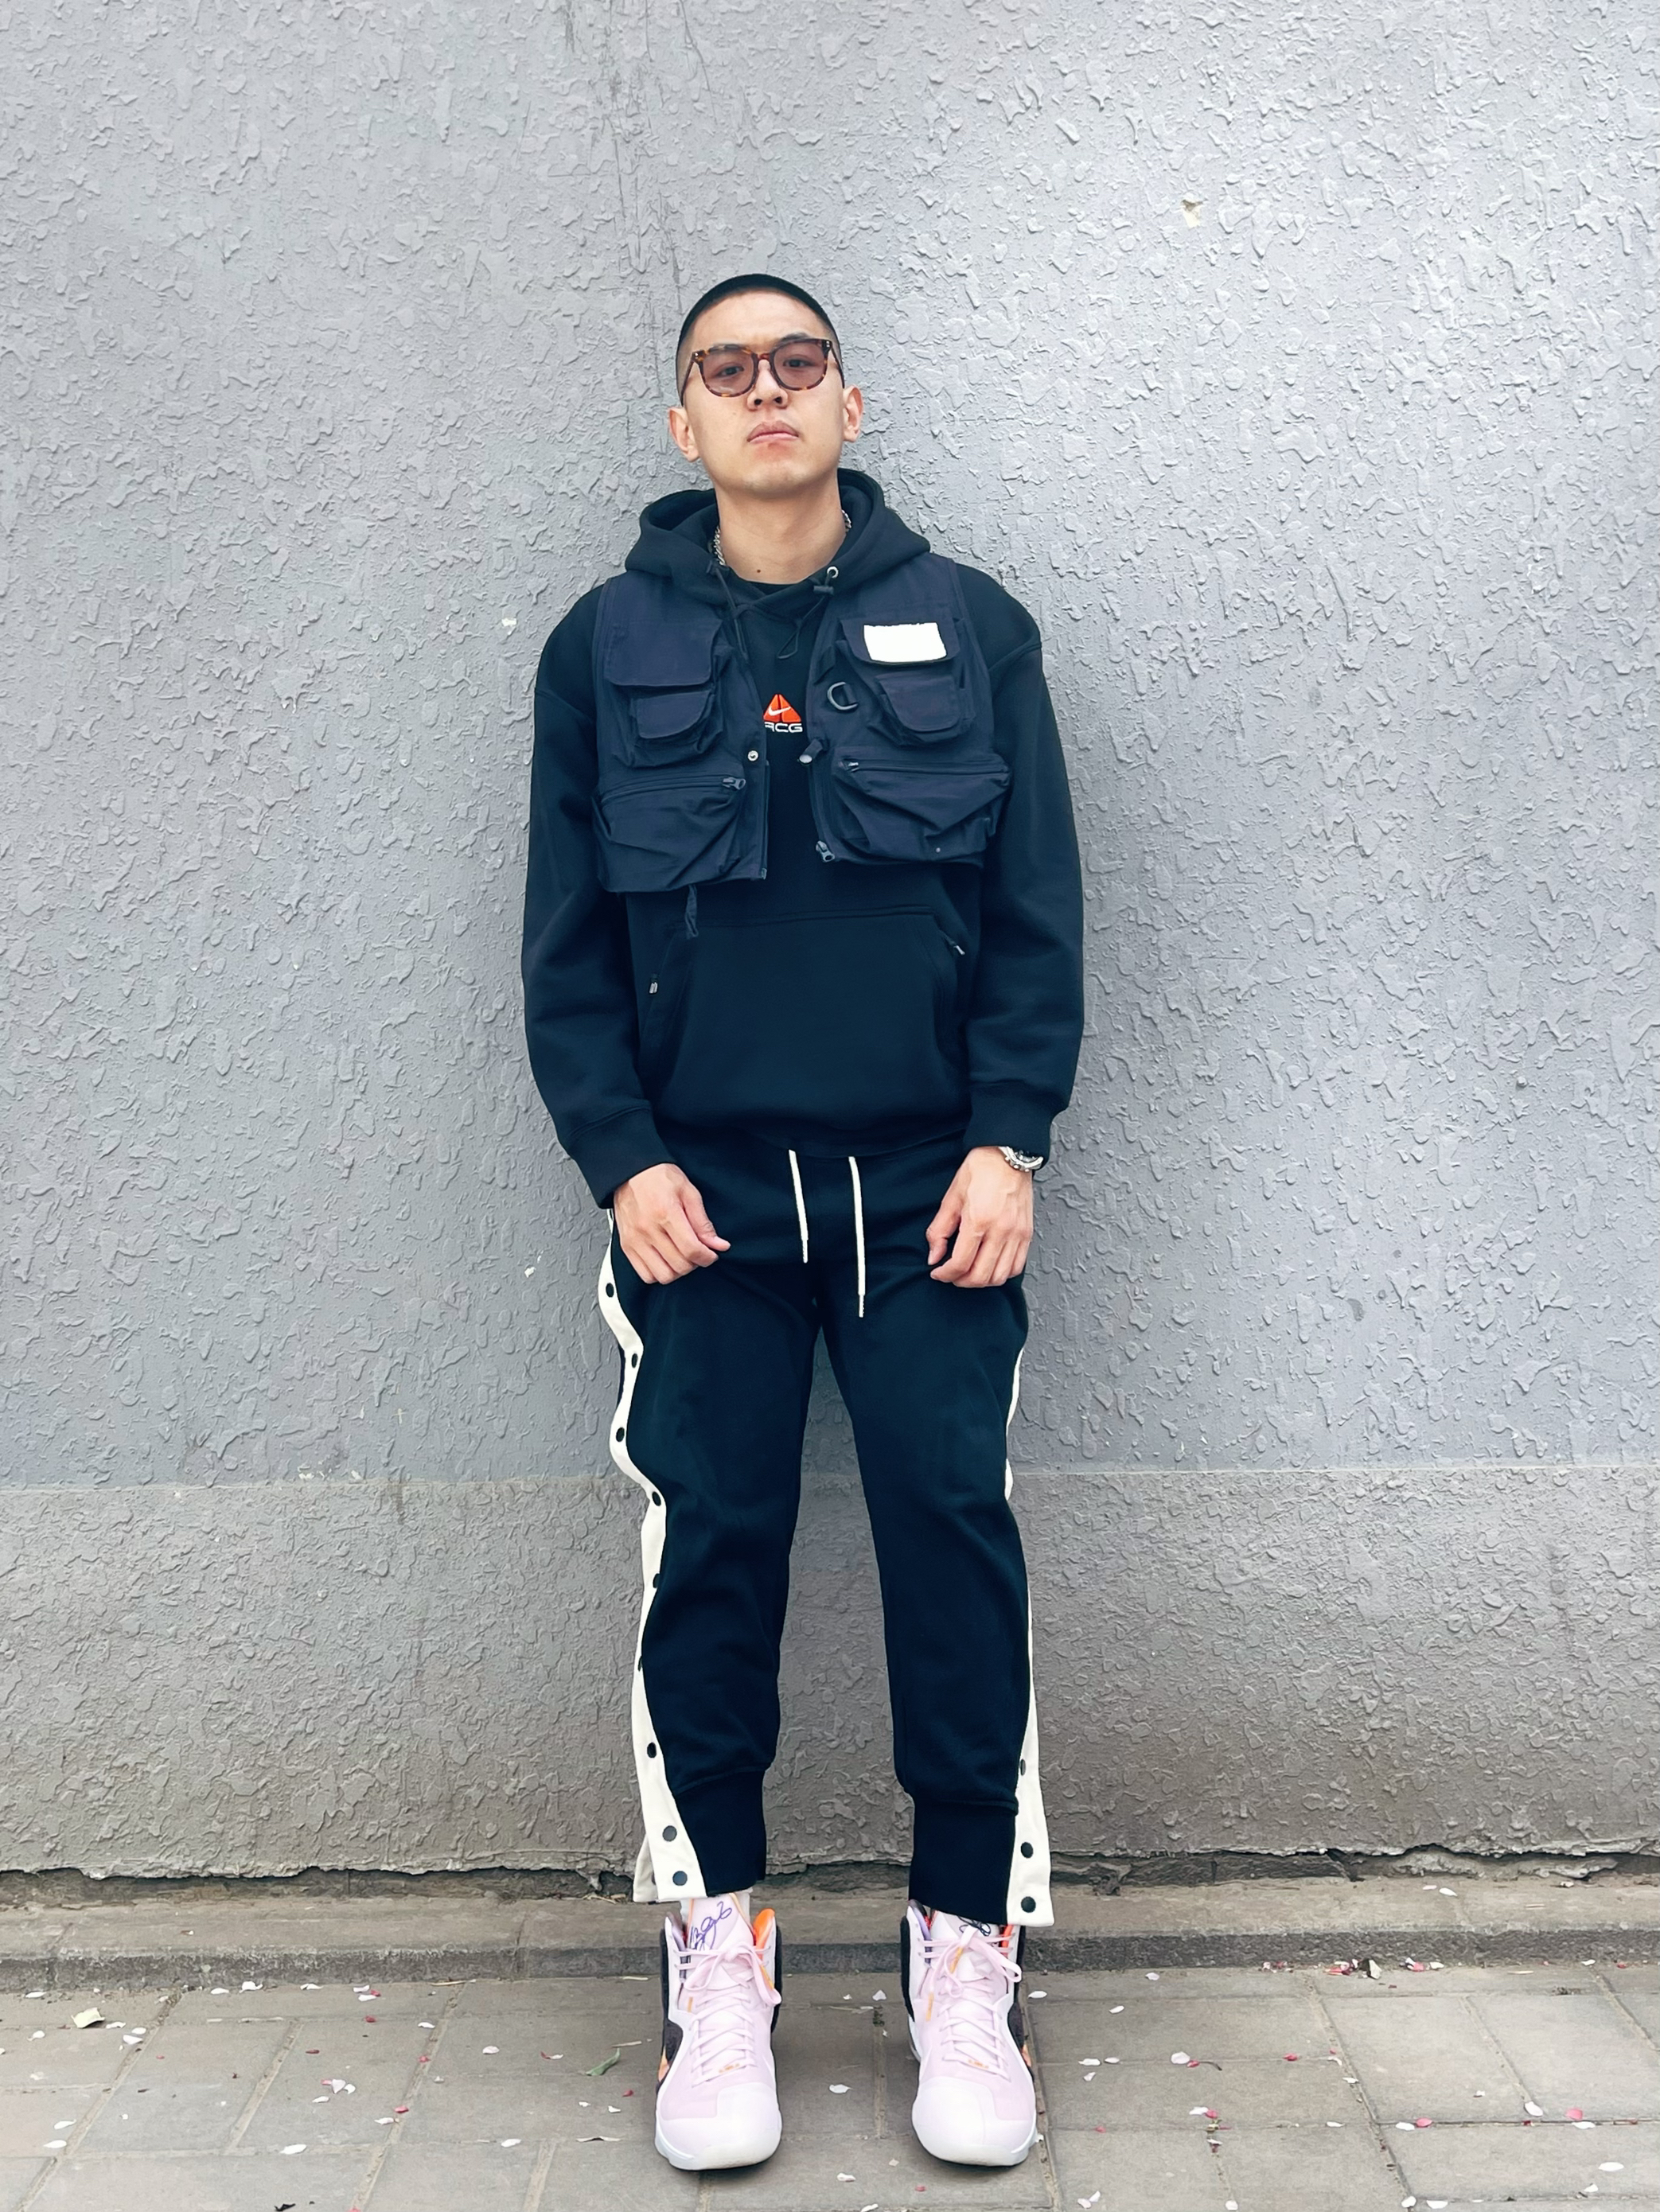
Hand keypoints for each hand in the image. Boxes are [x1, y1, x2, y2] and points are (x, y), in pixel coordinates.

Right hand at [612, 1162, 729, 1282]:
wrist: (630, 1171)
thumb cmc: (659, 1178)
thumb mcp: (688, 1192)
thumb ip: (703, 1222)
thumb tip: (718, 1244)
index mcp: (666, 1213)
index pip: (691, 1249)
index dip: (707, 1257)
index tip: (711, 1254)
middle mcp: (648, 1229)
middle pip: (679, 1265)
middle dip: (695, 1263)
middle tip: (697, 1252)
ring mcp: (635, 1240)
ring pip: (663, 1275)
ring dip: (677, 1271)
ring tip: (681, 1257)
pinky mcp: (626, 1246)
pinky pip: (645, 1274)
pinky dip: (659, 1273)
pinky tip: (665, 1260)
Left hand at [925, 1146, 1032, 1287]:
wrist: (1008, 1155)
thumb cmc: (980, 1170)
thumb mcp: (951, 1198)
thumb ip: (939, 1230)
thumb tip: (934, 1256)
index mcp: (979, 1220)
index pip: (961, 1262)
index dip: (945, 1274)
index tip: (937, 1272)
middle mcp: (1001, 1230)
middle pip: (981, 1275)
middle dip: (961, 1281)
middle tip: (951, 1275)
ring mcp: (1017, 1234)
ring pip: (1000, 1276)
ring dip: (981, 1281)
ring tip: (969, 1272)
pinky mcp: (1027, 1234)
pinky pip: (1016, 1266)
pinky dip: (1001, 1274)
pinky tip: (989, 1266)